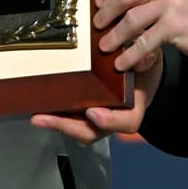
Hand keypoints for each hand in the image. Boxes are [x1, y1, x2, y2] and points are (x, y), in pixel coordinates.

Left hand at [30, 53, 162, 143]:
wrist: (142, 71)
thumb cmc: (143, 66)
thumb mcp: (149, 59)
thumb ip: (146, 59)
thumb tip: (142, 57)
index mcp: (133, 106)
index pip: (126, 122)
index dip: (110, 121)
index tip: (93, 113)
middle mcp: (113, 116)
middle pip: (93, 131)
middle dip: (69, 126)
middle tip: (47, 118)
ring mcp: (97, 116)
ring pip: (78, 128)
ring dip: (56, 123)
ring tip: (38, 116)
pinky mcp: (84, 111)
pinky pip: (70, 118)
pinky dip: (54, 115)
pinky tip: (39, 108)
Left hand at [94, 0, 187, 71]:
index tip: (101, 1)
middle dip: (106, 10)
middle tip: (98, 23)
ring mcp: (174, 2)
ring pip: (131, 18)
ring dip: (114, 34)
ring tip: (106, 45)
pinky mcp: (176, 25)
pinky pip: (144, 41)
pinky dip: (129, 53)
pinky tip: (123, 61)